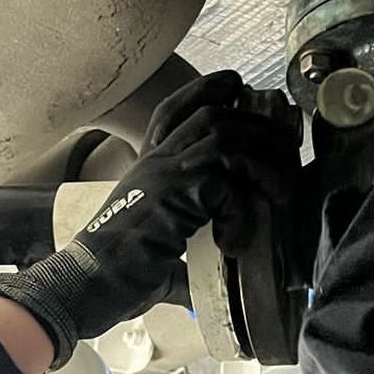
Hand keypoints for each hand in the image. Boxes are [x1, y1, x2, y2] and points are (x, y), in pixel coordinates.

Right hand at [0, 71, 293, 364]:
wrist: (87, 287)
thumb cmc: (115, 277)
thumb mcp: (155, 256)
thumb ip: (182, 258)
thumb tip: (206, 285)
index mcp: (148, 169)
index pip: (174, 111)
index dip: (205, 91)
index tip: (236, 85)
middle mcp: (154, 164)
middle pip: (211, 115)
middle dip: (258, 127)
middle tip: (286, 150)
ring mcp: (162, 176)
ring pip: (224, 138)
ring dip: (262, 164)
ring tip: (278, 197)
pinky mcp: (172, 197)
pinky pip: (226, 187)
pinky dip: (243, 214)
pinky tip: (235, 245)